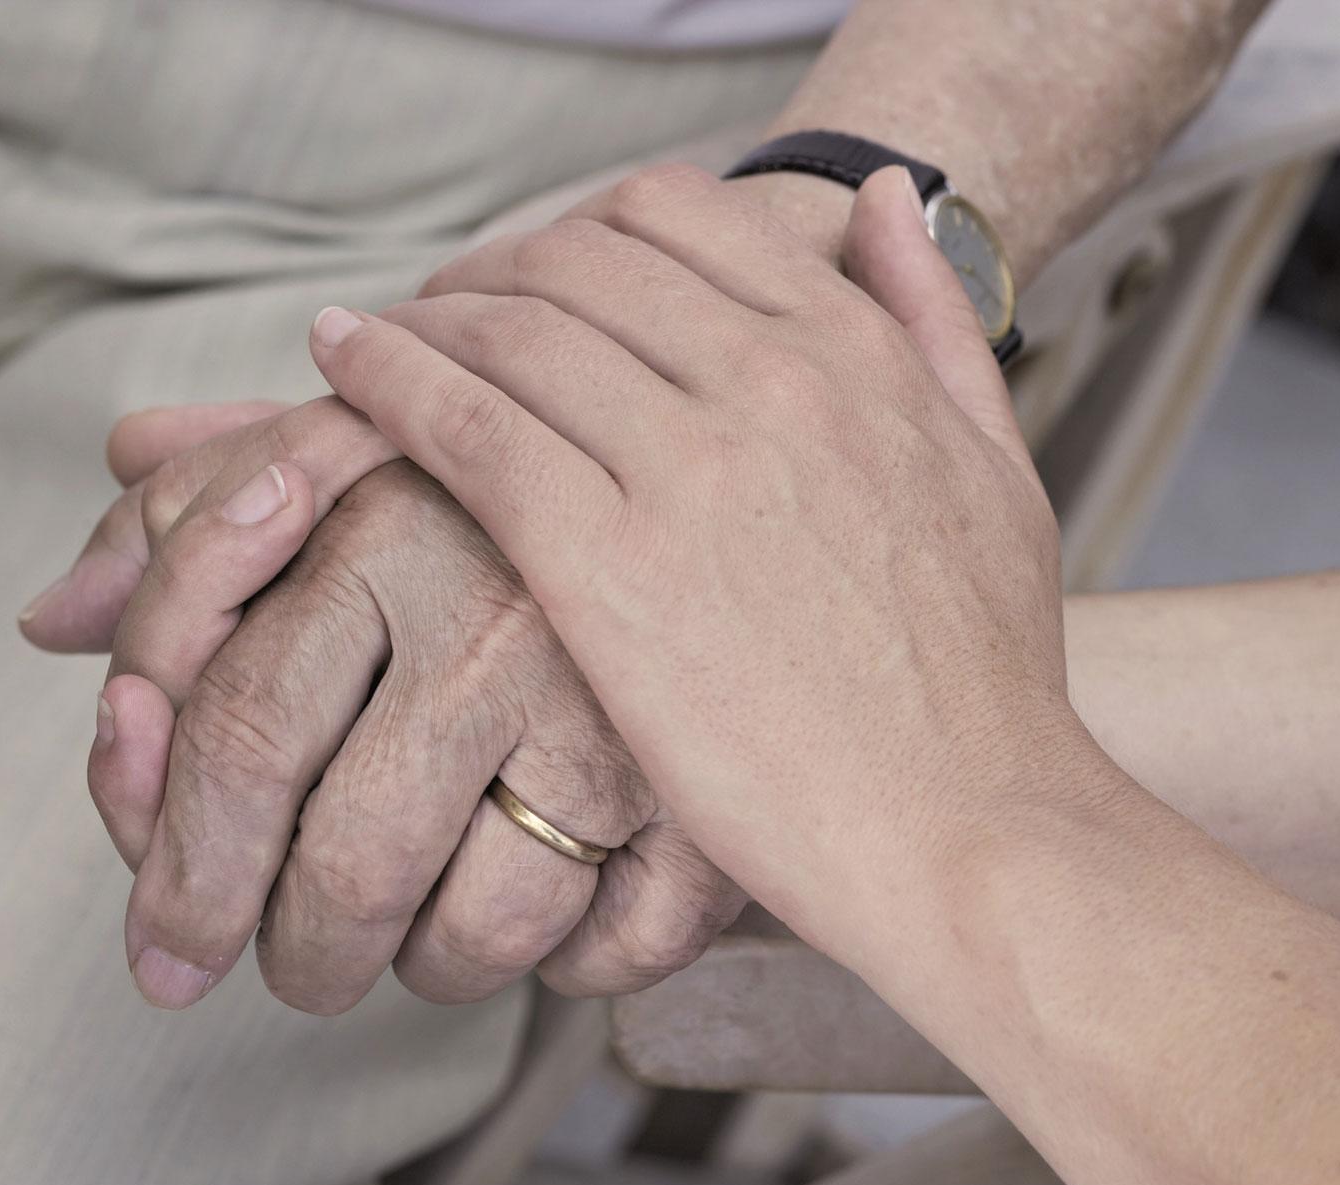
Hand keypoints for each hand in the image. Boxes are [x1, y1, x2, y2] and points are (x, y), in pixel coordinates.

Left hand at [21, 405, 746, 1010]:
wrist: (701, 452)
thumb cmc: (479, 477)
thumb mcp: (324, 452)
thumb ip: (178, 525)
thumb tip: (52, 622)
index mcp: (385, 523)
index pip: (237, 734)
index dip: (172, 864)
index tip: (163, 947)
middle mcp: (498, 618)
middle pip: (348, 865)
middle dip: (290, 952)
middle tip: (289, 960)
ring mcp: (613, 707)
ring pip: (478, 933)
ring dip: (422, 968)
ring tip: (418, 926)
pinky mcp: (707, 782)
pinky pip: (616, 945)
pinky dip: (568, 967)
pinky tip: (546, 917)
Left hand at [305, 163, 1071, 948]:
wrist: (968, 830)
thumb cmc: (982, 679)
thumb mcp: (995, 466)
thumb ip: (933, 321)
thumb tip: (882, 199)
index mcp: (851, 351)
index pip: (672, 214)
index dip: (577, 229)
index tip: (534, 275)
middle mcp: (767, 381)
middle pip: (575, 259)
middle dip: (489, 269)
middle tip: (438, 312)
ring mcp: (685, 469)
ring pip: (509, 328)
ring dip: (424, 315)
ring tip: (376, 344)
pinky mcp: (609, 569)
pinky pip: (466, 426)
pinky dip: (388, 381)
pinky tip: (344, 376)